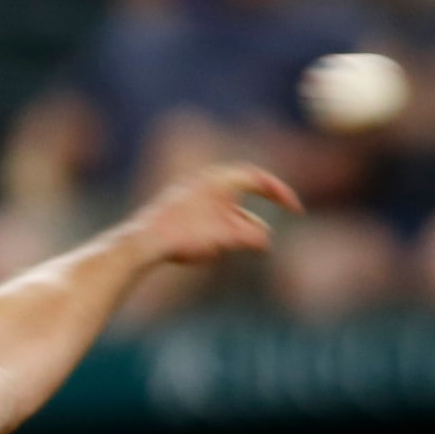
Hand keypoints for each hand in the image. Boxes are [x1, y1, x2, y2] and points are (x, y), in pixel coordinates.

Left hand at [130, 163, 303, 267]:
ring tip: (222, 251)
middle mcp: (202, 185)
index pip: (258, 179)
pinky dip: (209, 239)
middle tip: (260, 240)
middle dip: (250, 224)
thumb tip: (265, 241)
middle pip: (238, 200)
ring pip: (219, 216)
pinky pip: (201, 225)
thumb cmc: (183, 236)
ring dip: (229, 234)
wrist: (139, 245)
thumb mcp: (224, 237)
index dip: (280, 193)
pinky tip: (198, 254)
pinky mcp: (173, 216)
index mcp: (218, 179)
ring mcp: (186, 199)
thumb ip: (250, 236)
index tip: (295, 210)